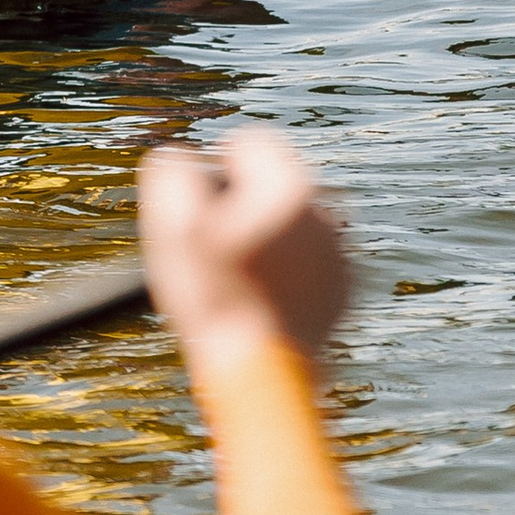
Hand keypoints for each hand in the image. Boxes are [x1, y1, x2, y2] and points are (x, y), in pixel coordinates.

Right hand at [138, 126, 349, 377]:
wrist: (257, 373)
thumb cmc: (214, 299)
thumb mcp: (172, 226)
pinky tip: (261, 294)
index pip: (252, 141)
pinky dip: (289, 267)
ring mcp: (338, 253)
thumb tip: (178, 159)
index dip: (218, 166)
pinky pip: (311, 258)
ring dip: (269, 232)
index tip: (204, 202)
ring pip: (296, 220)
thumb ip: (171, 172)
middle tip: (218, 240)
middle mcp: (324, 212)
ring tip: (239, 271)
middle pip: (277, 180)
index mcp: (287, 187)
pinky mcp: (342, 290)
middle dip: (246, 200)